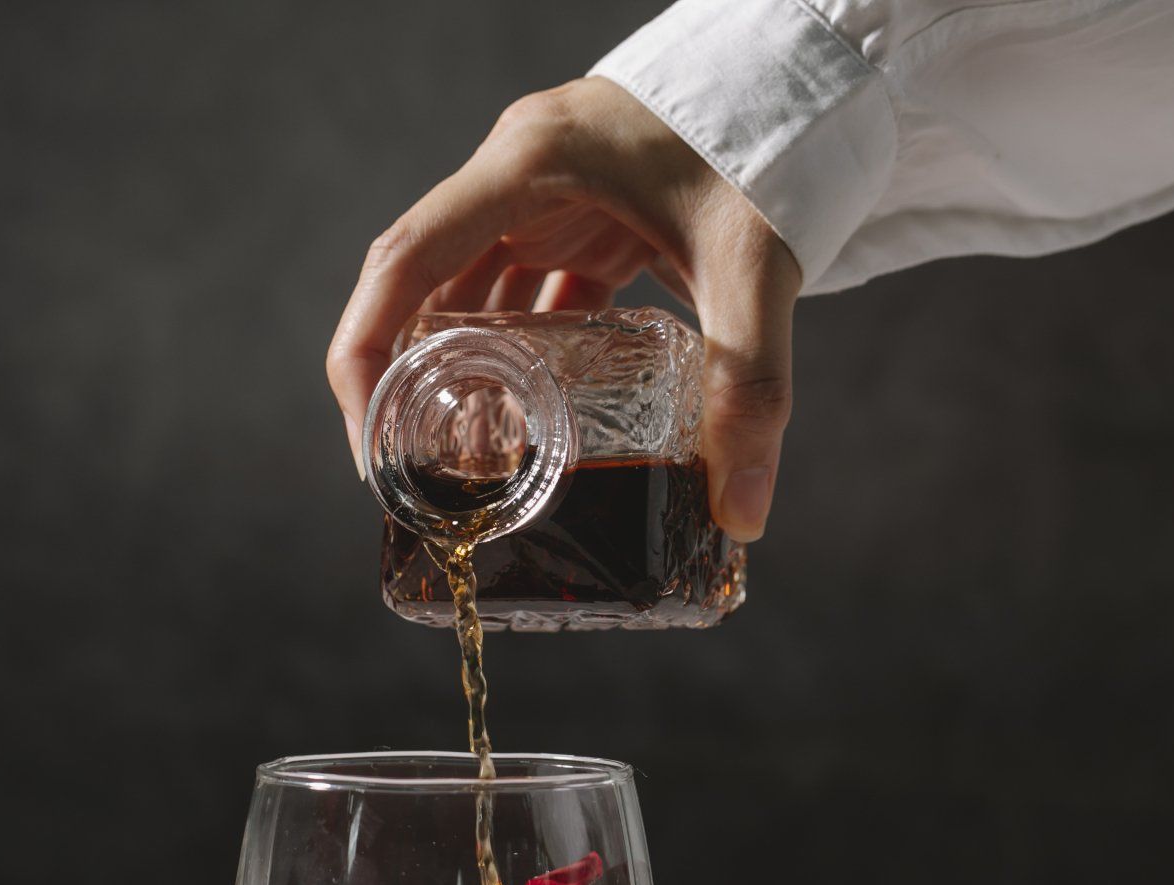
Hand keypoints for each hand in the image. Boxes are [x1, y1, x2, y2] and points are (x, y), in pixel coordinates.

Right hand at [327, 77, 799, 541]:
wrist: (808, 84)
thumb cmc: (768, 141)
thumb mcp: (754, 265)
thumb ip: (749, 384)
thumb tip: (743, 511)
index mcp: (528, 165)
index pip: (404, 260)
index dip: (366, 354)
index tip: (370, 441)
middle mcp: (516, 176)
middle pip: (422, 284)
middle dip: (406, 379)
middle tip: (412, 469)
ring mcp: (544, 195)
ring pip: (470, 293)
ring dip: (462, 371)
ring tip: (466, 458)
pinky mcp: (579, 216)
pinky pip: (525, 291)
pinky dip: (521, 355)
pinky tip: (532, 416)